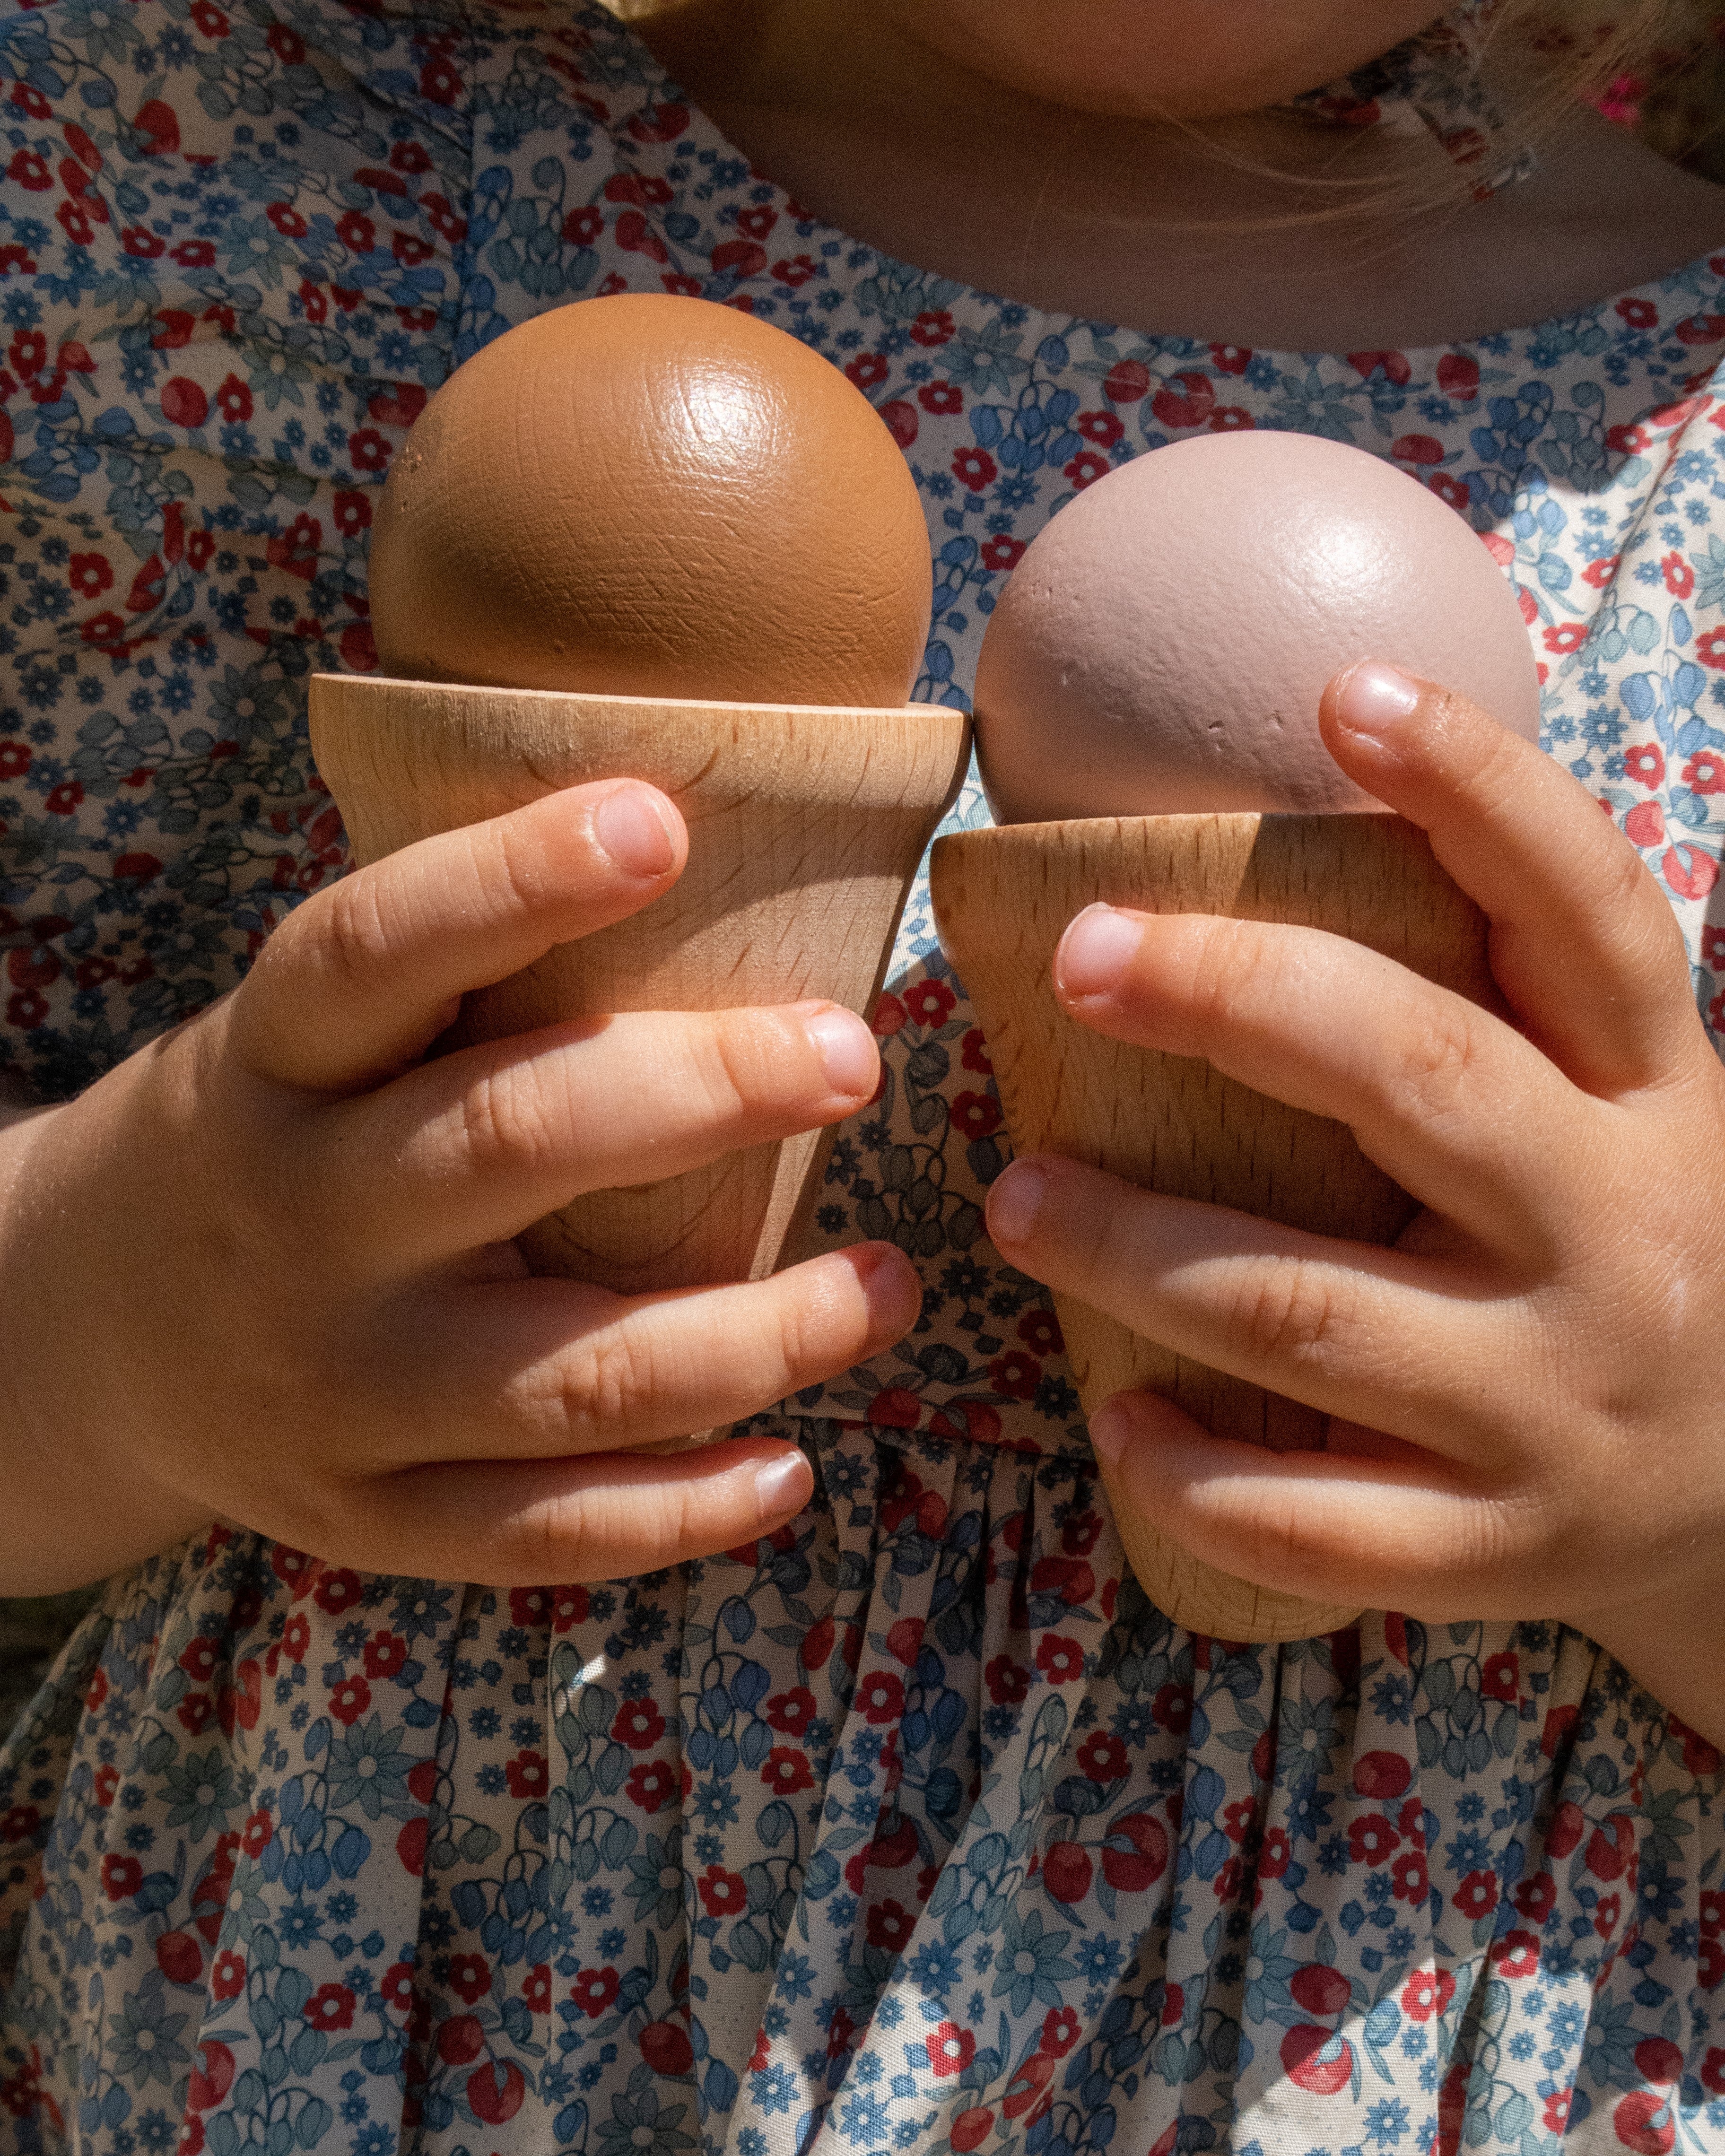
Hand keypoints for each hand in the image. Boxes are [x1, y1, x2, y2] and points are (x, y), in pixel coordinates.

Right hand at [0, 780, 917, 1592]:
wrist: (78, 1335)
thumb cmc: (270, 1135)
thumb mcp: (304, 1037)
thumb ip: (452, 975)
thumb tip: (693, 844)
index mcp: (271, 1064)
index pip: (371, 952)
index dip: (508, 881)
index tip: (658, 820)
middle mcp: (296, 1222)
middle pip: (504, 1145)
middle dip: (698, 1094)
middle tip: (847, 1055)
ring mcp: (331, 1390)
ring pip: (567, 1377)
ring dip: (755, 1336)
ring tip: (890, 1284)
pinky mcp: (367, 1517)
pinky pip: (544, 1534)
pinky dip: (680, 1513)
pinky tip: (791, 1469)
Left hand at [984, 661, 1724, 1741]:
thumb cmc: (1614, 1249)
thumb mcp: (1610, 1113)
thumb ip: (1488, 1005)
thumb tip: (1266, 852)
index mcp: (1656, 1094)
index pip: (1585, 909)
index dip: (1478, 788)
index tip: (1345, 689)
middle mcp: (1621, 1230)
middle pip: (1424, 1079)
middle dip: (1237, 1003)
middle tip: (1080, 955)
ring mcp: (1560, 1400)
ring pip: (1317, 1312)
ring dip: (1140, 1251)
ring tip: (1016, 1198)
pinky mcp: (1502, 1544)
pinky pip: (1321, 1523)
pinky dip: (1194, 1473)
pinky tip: (1115, 1421)